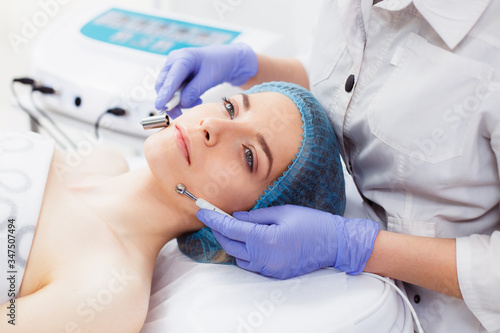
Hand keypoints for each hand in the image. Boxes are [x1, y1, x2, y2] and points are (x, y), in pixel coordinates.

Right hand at [155, 43, 257, 116]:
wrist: (223, 60)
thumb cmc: (218, 65)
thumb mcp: (209, 79)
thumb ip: (194, 91)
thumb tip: (181, 103)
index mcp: (183, 58)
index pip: (170, 78)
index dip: (164, 94)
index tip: (160, 106)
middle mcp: (174, 61)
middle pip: (163, 85)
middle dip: (170, 101)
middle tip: (181, 113)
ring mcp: (173, 68)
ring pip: (167, 90)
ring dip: (178, 100)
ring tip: (197, 100)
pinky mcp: (175, 76)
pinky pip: (173, 90)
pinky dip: (181, 98)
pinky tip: (194, 98)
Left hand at [198, 205, 378, 278]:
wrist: (335, 243)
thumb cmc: (312, 223)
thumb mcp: (282, 212)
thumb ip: (255, 216)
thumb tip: (235, 217)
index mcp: (265, 240)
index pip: (230, 228)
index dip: (214, 218)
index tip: (202, 210)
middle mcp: (264, 258)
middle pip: (230, 244)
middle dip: (219, 230)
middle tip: (214, 215)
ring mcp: (270, 269)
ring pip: (238, 256)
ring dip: (232, 242)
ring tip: (234, 227)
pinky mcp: (275, 273)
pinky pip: (251, 264)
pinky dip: (245, 252)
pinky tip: (249, 240)